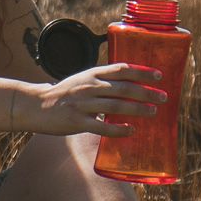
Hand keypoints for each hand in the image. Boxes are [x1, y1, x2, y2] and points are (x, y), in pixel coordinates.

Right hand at [28, 64, 165, 137]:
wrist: (37, 105)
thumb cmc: (64, 93)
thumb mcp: (83, 80)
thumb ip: (103, 81)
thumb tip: (130, 85)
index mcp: (92, 74)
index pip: (121, 69)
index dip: (141, 72)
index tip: (159, 75)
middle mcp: (89, 86)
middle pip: (123, 88)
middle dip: (146, 92)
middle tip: (163, 97)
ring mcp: (82, 104)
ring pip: (115, 106)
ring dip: (137, 109)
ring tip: (153, 112)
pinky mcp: (76, 121)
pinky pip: (101, 126)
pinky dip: (118, 129)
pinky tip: (131, 130)